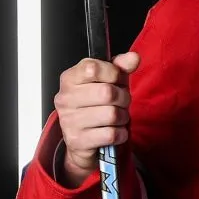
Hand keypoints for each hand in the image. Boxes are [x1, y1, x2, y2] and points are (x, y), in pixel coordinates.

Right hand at [53, 52, 140, 186]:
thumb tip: (133, 58)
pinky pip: (111, 134)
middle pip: (107, 93)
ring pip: (112, 114)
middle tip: (121, 101)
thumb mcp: (108, 80)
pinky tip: (114, 130)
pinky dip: (120, 133)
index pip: (93, 68)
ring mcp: (69, 121)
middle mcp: (65, 99)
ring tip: (117, 116)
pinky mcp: (77, 141)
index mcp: (70, 78)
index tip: (116, 79)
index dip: (114, 73)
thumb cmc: (96, 103)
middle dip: (123, 97)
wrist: (83, 137)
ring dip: (123, 116)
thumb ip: (120, 66)